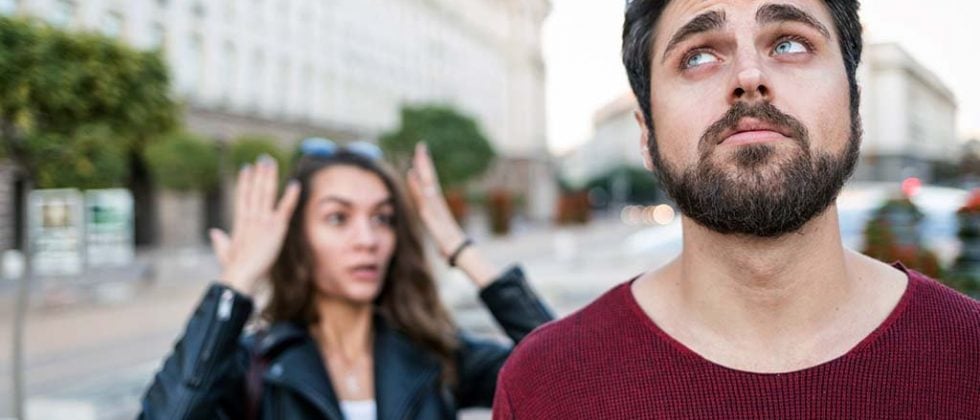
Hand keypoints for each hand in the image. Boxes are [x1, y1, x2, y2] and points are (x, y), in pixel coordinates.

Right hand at [209, 156, 300, 294]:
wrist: (240, 274)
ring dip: (269, 177)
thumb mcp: (225, 252)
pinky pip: (285, 208)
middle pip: (255, 191)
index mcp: (241, 222)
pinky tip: (295, 184)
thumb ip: (220, 241)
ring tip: (271, 162)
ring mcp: (263, 221)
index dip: (245, 182)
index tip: (246, 167)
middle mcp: (251, 218)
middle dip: (259, 174)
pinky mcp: (275, 228)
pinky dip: (290, 196)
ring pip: (266, 194)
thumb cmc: (233, 267)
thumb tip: (213, 232)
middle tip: (263, 158)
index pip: (243, 197)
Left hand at [406, 143, 466, 256]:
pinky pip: (422, 194)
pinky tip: (411, 173)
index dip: (425, 172)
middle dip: (425, 162)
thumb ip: (444, 244)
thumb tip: (444, 252)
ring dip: (422, 166)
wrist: (459, 251)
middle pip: (430, 178)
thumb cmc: (454, 248)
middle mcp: (437, 203)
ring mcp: (435, 206)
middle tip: (421, 145)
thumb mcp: (445, 243)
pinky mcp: (431, 212)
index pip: (431, 185)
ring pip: (427, 182)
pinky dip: (416, 183)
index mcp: (438, 208)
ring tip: (418, 152)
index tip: (420, 158)